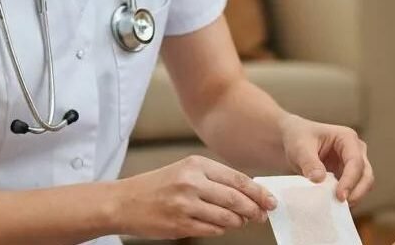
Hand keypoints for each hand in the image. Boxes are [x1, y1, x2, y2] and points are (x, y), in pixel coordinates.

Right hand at [110, 155, 276, 239]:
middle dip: (254, 210)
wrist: (124, 202)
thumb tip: (248, 193)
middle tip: (263, 215)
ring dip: (238, 222)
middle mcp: (192, 182)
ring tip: (241, 221)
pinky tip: (220, 226)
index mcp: (196, 164)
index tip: (270, 200)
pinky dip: (220, 230)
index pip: (237, 179)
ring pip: (227, 218)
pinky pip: (211, 230)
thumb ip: (214, 179)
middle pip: (236, 199)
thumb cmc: (158, 185)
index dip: (258, 192)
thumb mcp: (185, 170)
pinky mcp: (180, 224)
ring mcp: (185, 205)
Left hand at [279, 114, 373, 203]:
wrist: (292, 140)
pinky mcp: (347, 175)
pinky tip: (334, 205)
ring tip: (336, 206)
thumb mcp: (300, 148)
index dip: (350, 180)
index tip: (339, 196)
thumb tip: (319, 179)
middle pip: (366, 174)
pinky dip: (347, 198)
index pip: (355, 161)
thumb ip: (309, 163)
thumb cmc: (298, 138)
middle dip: (357, 191)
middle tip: (341, 203)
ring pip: (364, 184)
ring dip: (354, 196)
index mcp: (347, 138)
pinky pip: (353, 189)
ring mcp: (353, 163)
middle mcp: (355, 150)